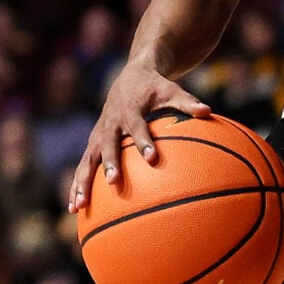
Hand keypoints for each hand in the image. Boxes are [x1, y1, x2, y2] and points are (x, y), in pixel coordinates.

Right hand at [69, 65, 211, 210]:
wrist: (129, 76)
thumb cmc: (154, 87)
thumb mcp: (171, 90)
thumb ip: (187, 102)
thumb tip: (208, 111)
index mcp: (130, 110)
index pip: (137, 126)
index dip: (143, 141)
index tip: (152, 158)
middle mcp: (111, 123)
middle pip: (107, 145)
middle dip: (109, 163)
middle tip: (113, 182)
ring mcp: (99, 134)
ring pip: (88, 159)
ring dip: (81, 182)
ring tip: (79, 206)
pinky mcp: (93, 143)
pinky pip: (84, 165)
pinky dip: (77, 184)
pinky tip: (75, 208)